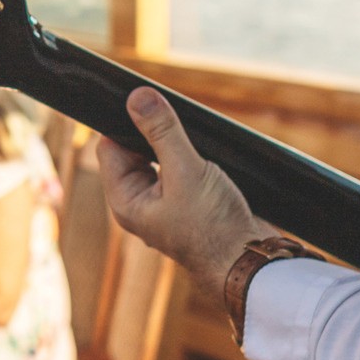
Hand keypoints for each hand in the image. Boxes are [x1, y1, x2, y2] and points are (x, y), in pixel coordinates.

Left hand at [96, 88, 269, 292]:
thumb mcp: (186, 171)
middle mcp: (140, 204)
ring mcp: (164, 205)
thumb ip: (162, 132)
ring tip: (195, 149)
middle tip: (176, 123)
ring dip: (174, 145)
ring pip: (159, 159)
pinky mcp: (187, 204)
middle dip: (152, 133)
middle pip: (133, 151)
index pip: (109, 148)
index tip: (146, 103)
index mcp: (126, 201)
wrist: (250, 262)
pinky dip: (189, 157)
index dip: (124, 123)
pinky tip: (207, 156)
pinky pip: (179, 170)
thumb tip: (138, 97)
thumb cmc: (215, 227)